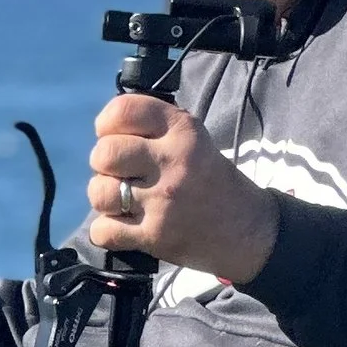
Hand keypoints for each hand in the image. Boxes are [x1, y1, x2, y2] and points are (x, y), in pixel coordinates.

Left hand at [85, 95, 276, 282]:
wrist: (247, 230)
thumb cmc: (210, 180)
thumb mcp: (194, 140)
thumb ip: (155, 128)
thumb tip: (106, 126)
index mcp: (184, 130)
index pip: (123, 111)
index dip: (107, 123)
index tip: (112, 134)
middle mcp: (173, 162)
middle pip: (104, 153)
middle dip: (104, 164)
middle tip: (120, 173)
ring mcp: (164, 201)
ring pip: (99, 192)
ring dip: (105, 198)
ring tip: (123, 201)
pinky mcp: (156, 236)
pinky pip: (103, 230)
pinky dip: (107, 231)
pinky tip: (124, 226)